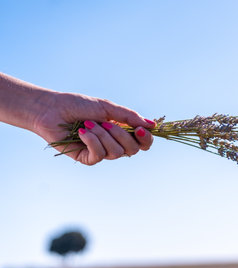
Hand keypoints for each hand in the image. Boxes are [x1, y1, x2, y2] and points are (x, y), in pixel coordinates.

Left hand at [32, 92, 155, 164]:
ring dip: (103, 135)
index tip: (140, 130)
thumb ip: (129, 116)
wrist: (52, 109)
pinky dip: (92, 141)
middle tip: (105, 122)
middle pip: (132, 149)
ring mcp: (101, 152)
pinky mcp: (87, 158)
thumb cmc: (78, 105)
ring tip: (88, 124)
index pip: (143, 143)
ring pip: (116, 152)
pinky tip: (82, 132)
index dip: (146, 139)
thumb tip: (152, 124)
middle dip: (121, 135)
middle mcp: (114, 143)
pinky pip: (99, 156)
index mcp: (122, 131)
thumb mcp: (107, 107)